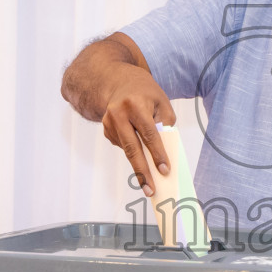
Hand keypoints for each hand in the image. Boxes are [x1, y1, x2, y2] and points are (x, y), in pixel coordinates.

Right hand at [100, 67, 177, 195]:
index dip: (157, 154)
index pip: (149, 134)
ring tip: (148, 184)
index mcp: (135, 104)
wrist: (117, 81)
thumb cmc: (145, 93)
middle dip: (143, 171)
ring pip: (127, 150)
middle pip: (132, 148)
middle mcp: (118, 114)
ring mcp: (109, 122)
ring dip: (139, 166)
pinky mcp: (105, 129)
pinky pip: (122, 146)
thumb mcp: (161, 102)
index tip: (165, 170)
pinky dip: (132, 150)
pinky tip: (137, 145)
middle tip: (150, 190)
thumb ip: (165, 124)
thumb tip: (164, 151)